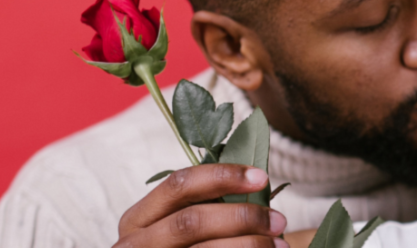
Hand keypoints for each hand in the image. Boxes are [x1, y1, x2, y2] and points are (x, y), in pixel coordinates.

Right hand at [114, 164, 288, 247]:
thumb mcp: (181, 226)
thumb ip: (208, 206)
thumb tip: (258, 184)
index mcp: (138, 219)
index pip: (179, 184)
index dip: (222, 176)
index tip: (261, 177)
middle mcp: (135, 245)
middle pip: (192, 221)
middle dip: (241, 217)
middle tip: (279, 220)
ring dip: (250, 245)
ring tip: (280, 244)